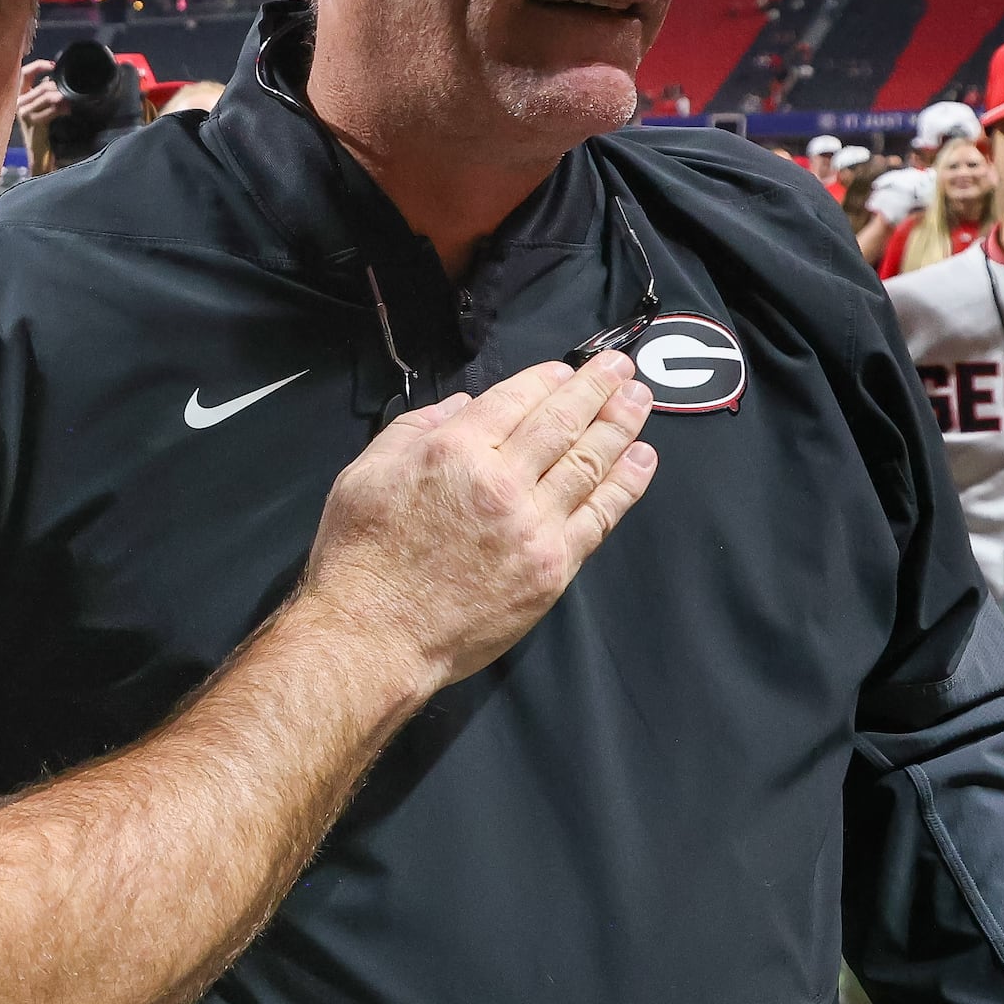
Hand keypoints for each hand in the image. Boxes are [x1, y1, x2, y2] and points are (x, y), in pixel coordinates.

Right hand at [14, 62, 72, 135]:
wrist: (37, 149)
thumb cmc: (40, 127)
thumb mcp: (38, 105)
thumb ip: (41, 91)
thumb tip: (52, 77)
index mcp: (17, 95)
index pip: (24, 72)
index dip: (39, 65)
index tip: (53, 66)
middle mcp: (18, 102)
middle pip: (42, 86)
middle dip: (58, 87)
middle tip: (68, 92)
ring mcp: (24, 112)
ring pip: (47, 96)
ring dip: (62, 98)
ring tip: (69, 101)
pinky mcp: (32, 121)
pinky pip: (51, 109)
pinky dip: (62, 109)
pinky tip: (67, 110)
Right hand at [288, 354, 656, 710]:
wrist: (376, 635)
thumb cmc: (361, 556)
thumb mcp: (366, 473)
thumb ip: (415, 430)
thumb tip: (463, 407)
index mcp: (453, 451)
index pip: (516, 400)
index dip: (548, 379)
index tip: (568, 368)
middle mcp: (501, 481)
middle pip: (562, 423)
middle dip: (597, 389)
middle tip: (622, 368)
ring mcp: (533, 526)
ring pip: (588, 463)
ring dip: (619, 427)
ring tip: (640, 401)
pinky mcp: (552, 568)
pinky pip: (599, 516)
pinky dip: (625, 484)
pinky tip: (641, 459)